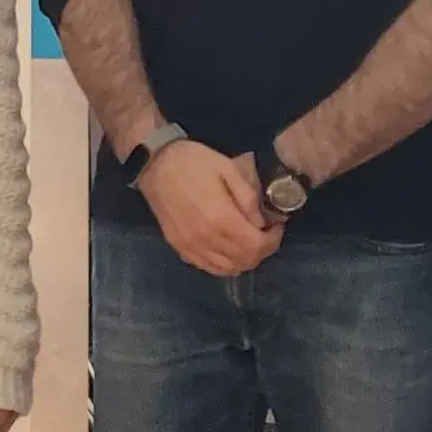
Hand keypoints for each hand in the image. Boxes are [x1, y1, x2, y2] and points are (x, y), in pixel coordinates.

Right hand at [138, 142, 282, 277]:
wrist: (155, 164)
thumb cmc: (193, 162)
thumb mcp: (228, 169)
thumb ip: (249, 198)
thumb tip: (261, 223)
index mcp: (221, 219)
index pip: (257, 246)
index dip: (273, 240)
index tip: (277, 226)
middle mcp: (207, 240)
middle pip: (245, 261)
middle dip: (262, 250)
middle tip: (266, 233)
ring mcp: (191, 247)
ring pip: (228, 269)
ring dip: (244, 260)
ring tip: (248, 241)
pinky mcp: (179, 248)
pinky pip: (208, 268)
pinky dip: (225, 264)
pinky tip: (228, 249)